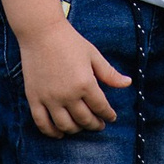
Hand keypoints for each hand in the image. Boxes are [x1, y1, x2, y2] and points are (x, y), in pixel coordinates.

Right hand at [18, 17, 126, 136]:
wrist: (41, 31)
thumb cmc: (69, 41)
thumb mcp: (93, 55)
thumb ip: (109, 73)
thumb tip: (128, 83)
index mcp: (86, 83)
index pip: (101, 108)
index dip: (108, 115)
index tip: (111, 117)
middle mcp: (68, 94)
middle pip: (84, 119)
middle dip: (94, 124)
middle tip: (99, 125)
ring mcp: (50, 98)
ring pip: (65, 125)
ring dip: (75, 130)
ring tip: (80, 127)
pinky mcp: (34, 98)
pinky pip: (42, 123)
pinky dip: (51, 132)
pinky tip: (59, 132)